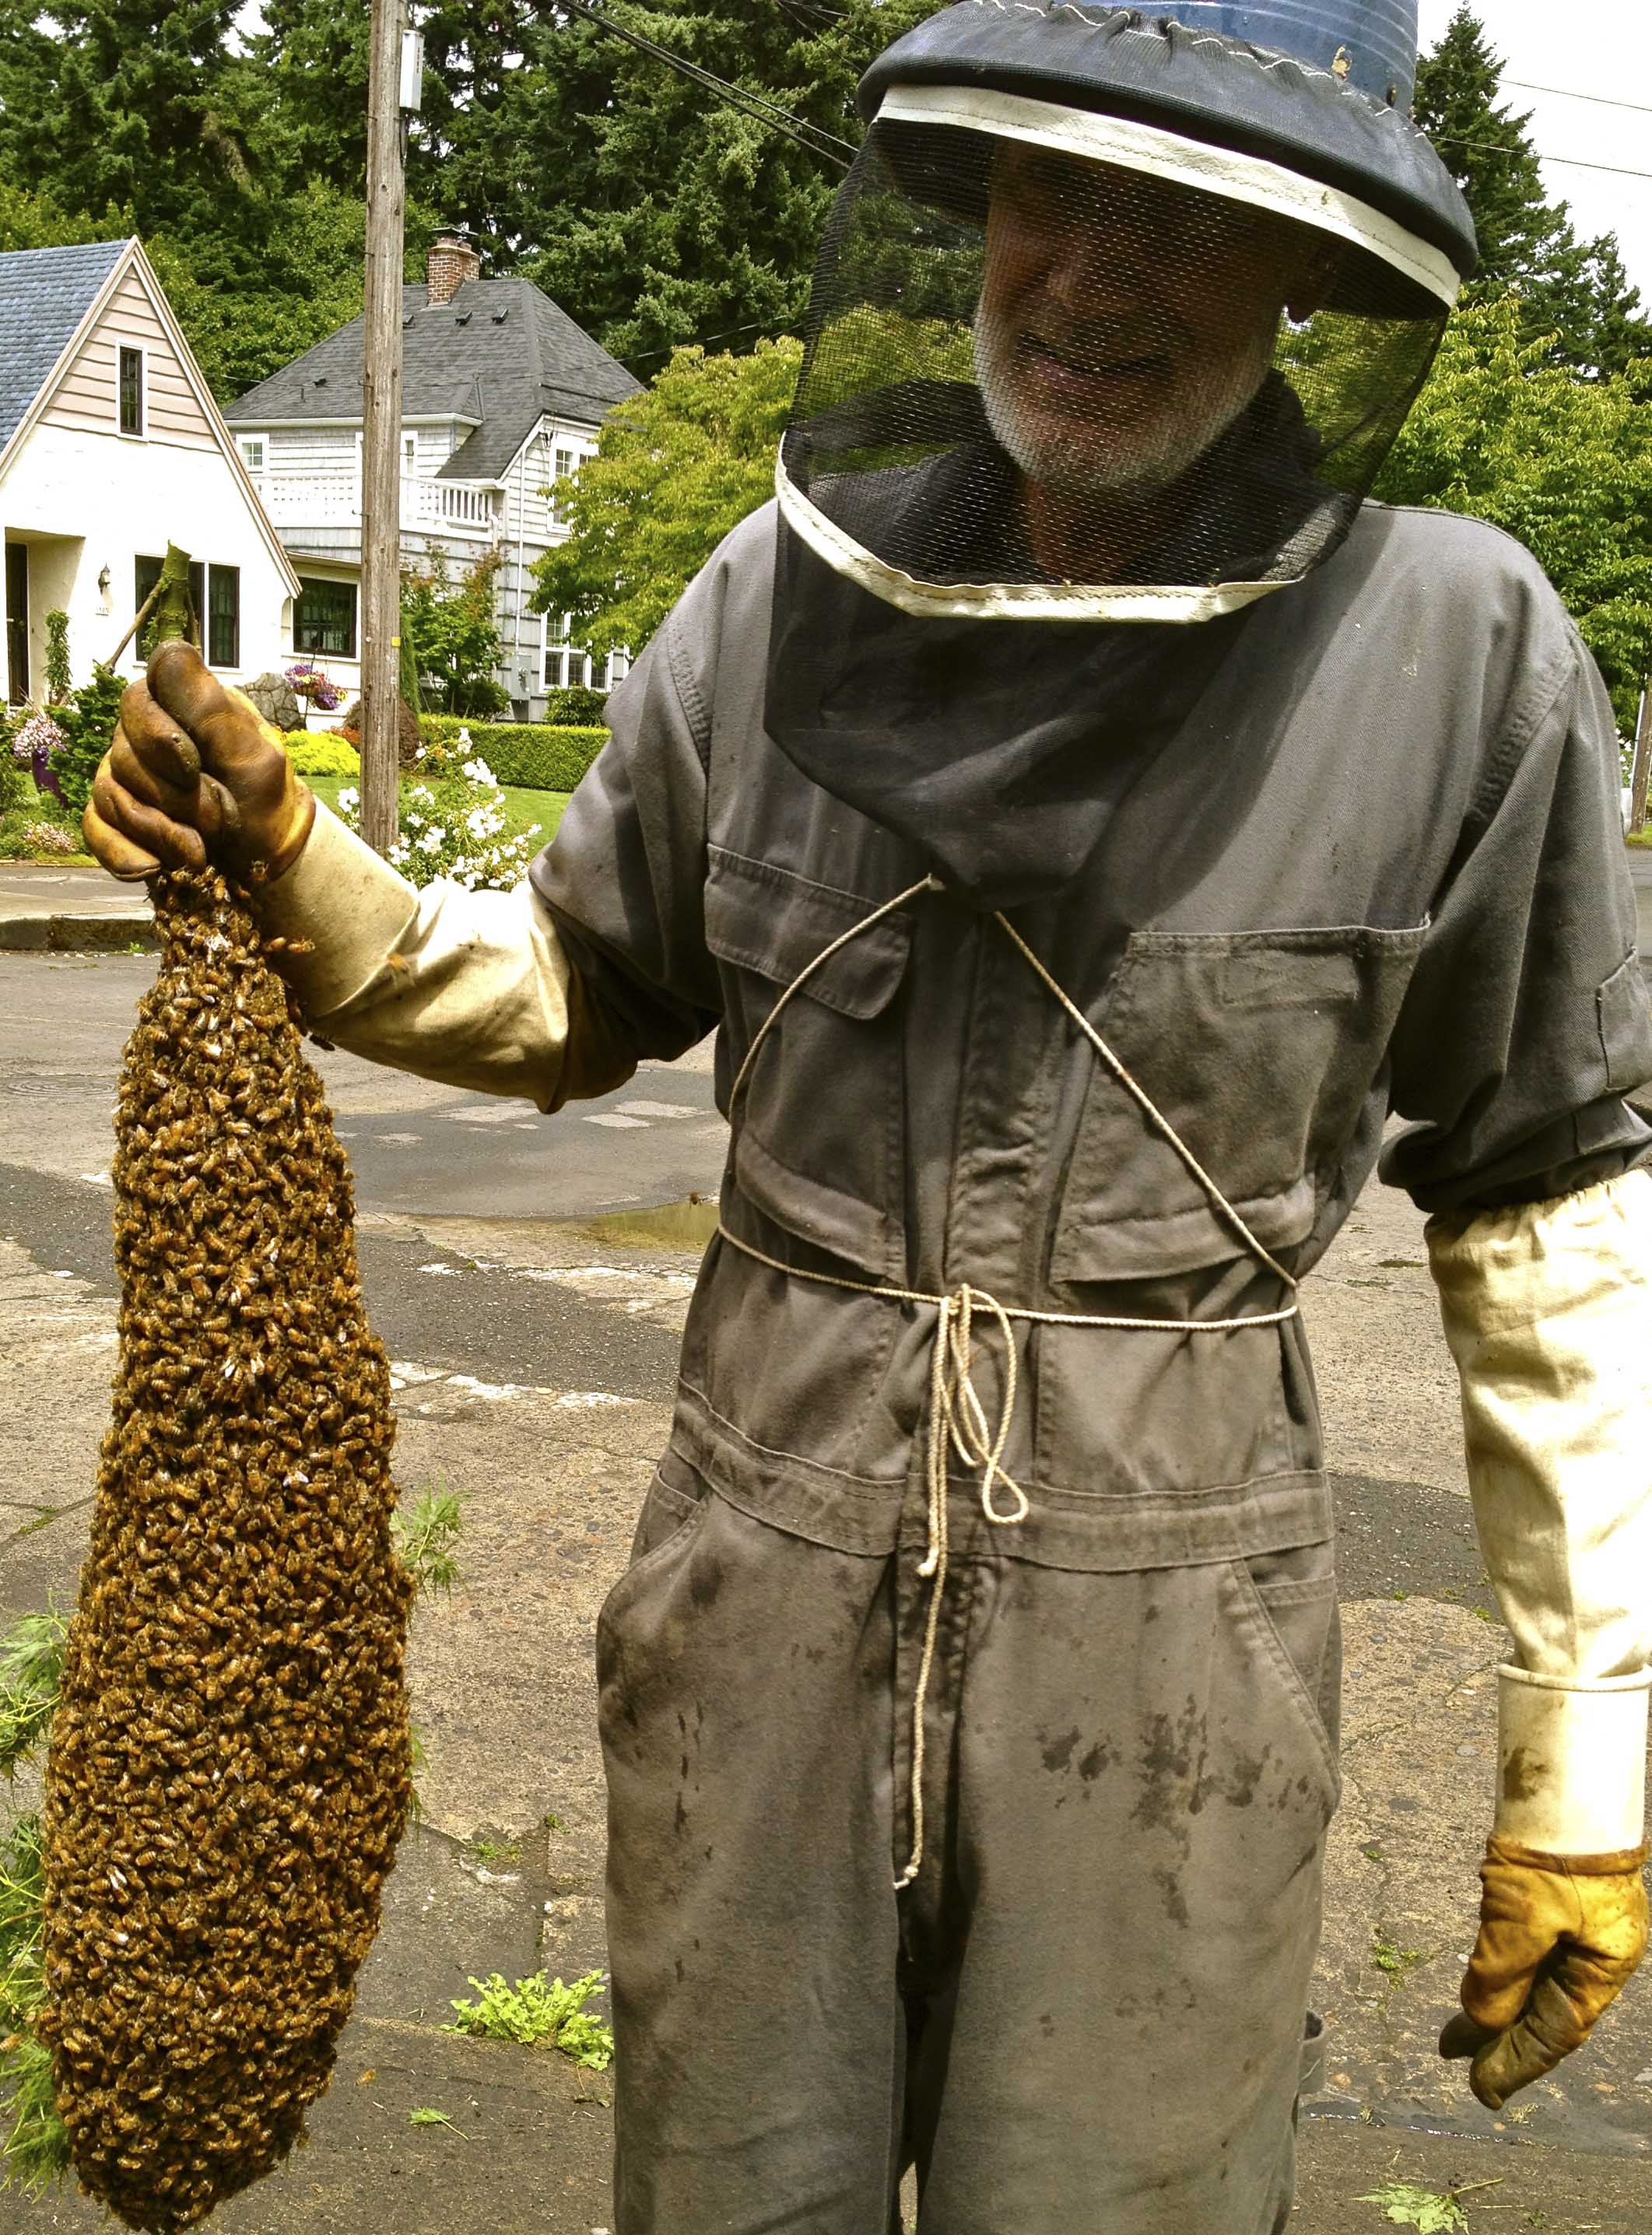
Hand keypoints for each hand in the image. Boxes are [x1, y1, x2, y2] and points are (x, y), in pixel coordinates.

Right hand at [83, 640, 314, 882]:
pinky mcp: (112, 816)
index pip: (141, 693)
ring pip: (110, 795)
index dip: (160, 732)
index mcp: (180, 704)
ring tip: (201, 848)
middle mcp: (143, 731)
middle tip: (219, 817)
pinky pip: (96, 830)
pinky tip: (155, 867)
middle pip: (124, 753)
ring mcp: (122, 772)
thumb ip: (213, 710)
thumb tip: (170, 651)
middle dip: (176, 797)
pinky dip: (126, 853)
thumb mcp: (256, 756)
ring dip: (161, 831)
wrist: (264, 856)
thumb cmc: (264, 798)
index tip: (196, 766)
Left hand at [1440, 1835, 1647, 2107]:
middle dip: (1502, 2041)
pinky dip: (1503, 1974)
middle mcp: (1595, 1952)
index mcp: (1603, 1966)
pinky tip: (1481, 1987)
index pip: (1556, 2032)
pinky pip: (1531, 1954)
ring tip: (1458, 2036)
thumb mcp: (1522, 1917)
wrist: (1564, 1783)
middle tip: (1459, 2065)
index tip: (1481, 2090)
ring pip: (1535, 1984)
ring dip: (1498, 2009)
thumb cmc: (1553, 1849)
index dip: (1517, 2063)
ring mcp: (1579, 1926)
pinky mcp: (1557, 1902)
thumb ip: (1500, 1973)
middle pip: (1546, 2012)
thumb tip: (1479, 2021)